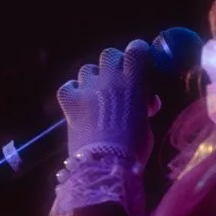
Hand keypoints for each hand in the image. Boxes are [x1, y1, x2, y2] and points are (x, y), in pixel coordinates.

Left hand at [58, 40, 159, 159]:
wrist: (105, 165)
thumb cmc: (134, 150)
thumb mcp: (148, 125)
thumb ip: (145, 107)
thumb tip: (146, 103)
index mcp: (134, 82)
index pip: (137, 50)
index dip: (138, 54)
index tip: (140, 64)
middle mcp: (110, 78)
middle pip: (110, 55)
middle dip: (115, 65)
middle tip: (118, 83)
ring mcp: (87, 88)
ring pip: (88, 70)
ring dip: (94, 79)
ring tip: (97, 97)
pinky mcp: (69, 101)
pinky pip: (68, 86)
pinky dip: (73, 92)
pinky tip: (78, 103)